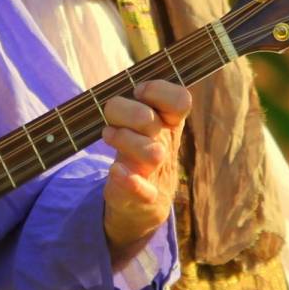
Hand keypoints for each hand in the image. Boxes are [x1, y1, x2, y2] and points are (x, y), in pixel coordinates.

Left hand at [100, 79, 189, 264]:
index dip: (157, 90)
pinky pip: (142, 191)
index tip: (137, 92)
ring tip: (108, 137)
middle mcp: (166, 145)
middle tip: (112, 119)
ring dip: (125, 141)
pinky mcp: (144, 198)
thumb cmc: (138, 152)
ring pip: (152, 153)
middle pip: (150, 120)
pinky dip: (129, 181)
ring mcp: (156, 173)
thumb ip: (140, 103)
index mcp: (170, 124)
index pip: (180, 100)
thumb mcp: (144, 127)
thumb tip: (130, 85)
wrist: (141, 204)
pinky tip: (117, 172)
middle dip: (126, 113)